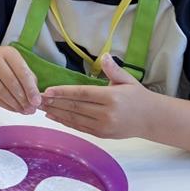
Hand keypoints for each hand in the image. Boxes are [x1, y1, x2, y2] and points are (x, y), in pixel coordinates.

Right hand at [0, 46, 41, 114]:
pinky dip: (4, 105)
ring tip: (23, 111)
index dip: (30, 89)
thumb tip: (35, 98)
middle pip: (11, 82)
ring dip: (14, 104)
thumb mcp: (17, 64)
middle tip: (30, 110)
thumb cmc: (4, 65)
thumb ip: (28, 78)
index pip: (22, 72)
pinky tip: (12, 109)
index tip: (36, 102)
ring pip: (1, 91)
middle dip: (23, 99)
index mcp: (8, 52)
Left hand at [41, 53, 155, 137]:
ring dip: (56, 113)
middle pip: (75, 107)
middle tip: (37, 98)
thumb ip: (113, 70)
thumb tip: (104, 55)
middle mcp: (106, 113)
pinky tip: (53, 116)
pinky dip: (65, 122)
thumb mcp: (128, 80)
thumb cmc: (138, 97)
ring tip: (41, 107)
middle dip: (54, 103)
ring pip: (75, 119)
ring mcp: (103, 126)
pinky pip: (79, 127)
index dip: (63, 92)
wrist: (152, 120)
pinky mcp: (102, 135)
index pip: (82, 94)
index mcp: (112, 97)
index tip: (48, 90)